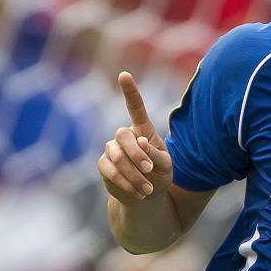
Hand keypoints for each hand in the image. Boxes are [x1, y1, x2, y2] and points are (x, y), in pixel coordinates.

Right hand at [97, 71, 172, 203]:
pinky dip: (125, 182)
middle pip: (123, 135)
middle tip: (150, 169)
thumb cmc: (160, 175)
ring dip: (133, 174)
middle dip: (137, 154)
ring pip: (116, 156)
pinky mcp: (104, 165)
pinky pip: (109, 170)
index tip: (124, 75)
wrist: (147, 195)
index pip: (135, 107)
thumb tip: (140, 141)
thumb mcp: (166, 165)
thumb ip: (156, 153)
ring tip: (148, 189)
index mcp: (143, 130)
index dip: (130, 91)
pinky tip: (138, 193)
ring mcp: (112, 149)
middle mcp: (125, 136)